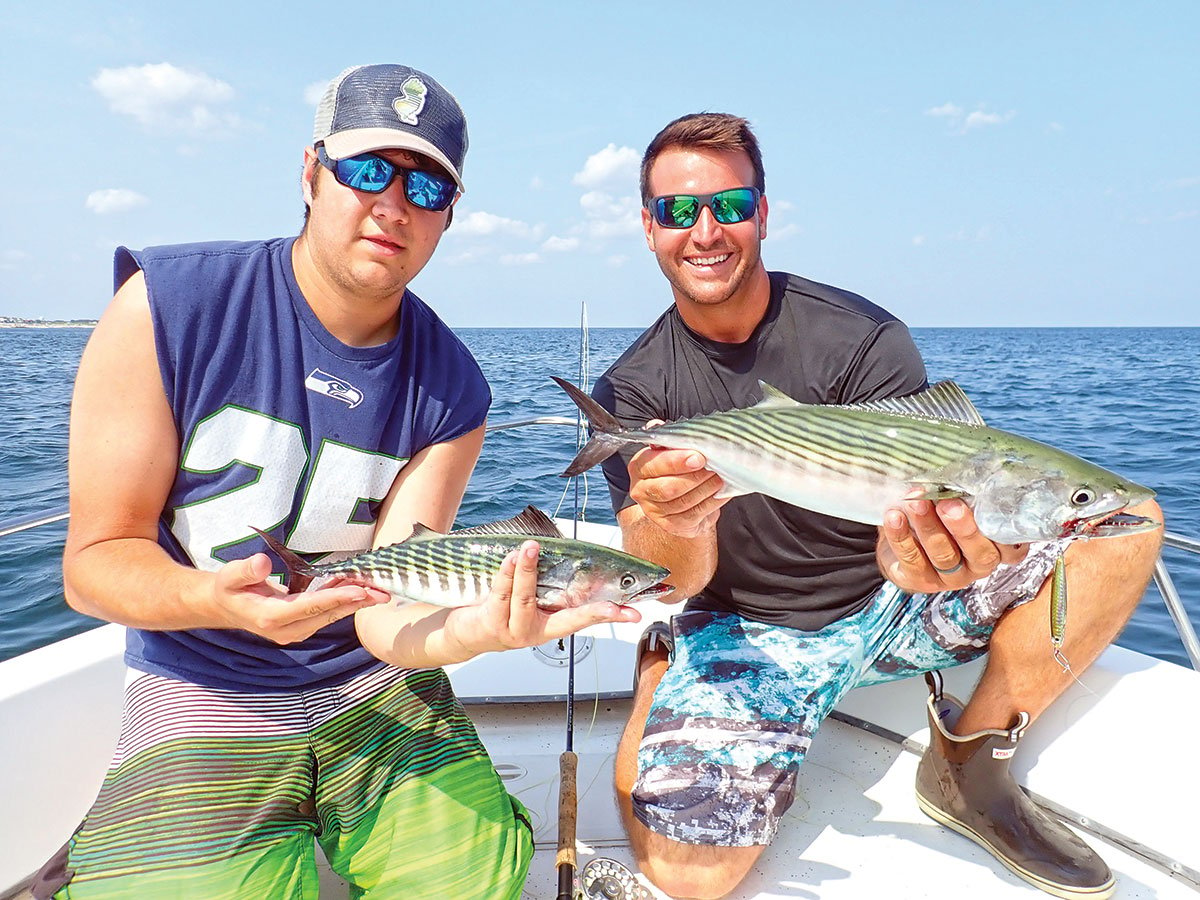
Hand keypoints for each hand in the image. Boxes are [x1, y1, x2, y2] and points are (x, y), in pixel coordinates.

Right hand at [211, 553, 389, 644]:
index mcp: (270, 617)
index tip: (360, 591)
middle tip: (383, 591)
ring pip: (330, 616)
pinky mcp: (301, 626)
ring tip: (379, 589)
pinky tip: (359, 588)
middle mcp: (286, 629)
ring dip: (354, 603)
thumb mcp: (229, 576)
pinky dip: (344, 601)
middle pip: (327, 614)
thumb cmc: (229, 588)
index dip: (336, 598)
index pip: (309, 607)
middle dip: (356, 603)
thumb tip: (262, 563)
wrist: (224, 606)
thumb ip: (245, 570)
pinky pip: (326, 613)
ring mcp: (295, 631)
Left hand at [444, 540, 640, 656]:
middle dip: (592, 610)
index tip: (632, 612)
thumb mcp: (525, 598)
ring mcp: (515, 630)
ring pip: (527, 597)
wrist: (464, 633)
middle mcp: (536, 631)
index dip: (610, 615)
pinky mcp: (493, 623)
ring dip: (529, 569)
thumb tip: (558, 549)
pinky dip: (508, 572)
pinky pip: (503, 593)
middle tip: (611, 603)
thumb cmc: (497, 610)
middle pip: (569, 618)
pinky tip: (512, 557)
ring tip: (531, 546)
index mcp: (549, 624)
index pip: (585, 619)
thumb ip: (544, 581)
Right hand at [628, 437, 727, 538]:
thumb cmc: (675, 470)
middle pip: (667, 488)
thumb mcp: (670, 451)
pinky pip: (694, 514)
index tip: (699, 457)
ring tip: (720, 478)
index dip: (676, 461)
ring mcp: (655, 511)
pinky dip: (712, 503)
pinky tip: (721, 493)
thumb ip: (666, 439)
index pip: (653, 464)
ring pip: (683, 501)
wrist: (679, 500)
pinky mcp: (672, 525)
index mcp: (639, 468)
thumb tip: (657, 425)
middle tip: (713, 469)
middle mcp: (641, 491)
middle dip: (694, 478)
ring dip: (706, 489)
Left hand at [878, 499, 1028, 592]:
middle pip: (979, 552)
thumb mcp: (955, 501)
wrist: (903, 538)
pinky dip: (902, 537)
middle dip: (963, 528)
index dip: (1003, 527)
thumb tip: (965, 468)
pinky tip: (894, 517)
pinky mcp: (921, 580)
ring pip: (944, 556)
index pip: (1012, 544)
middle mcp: (978, 565)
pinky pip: (912, 560)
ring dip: (928, 526)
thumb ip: (965, 493)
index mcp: (996, 546)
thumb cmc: (938, 513)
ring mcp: (951, 577)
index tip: (989, 501)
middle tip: (947, 504)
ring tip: (915, 502)